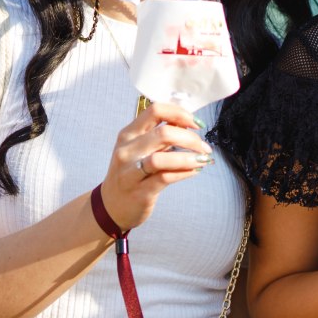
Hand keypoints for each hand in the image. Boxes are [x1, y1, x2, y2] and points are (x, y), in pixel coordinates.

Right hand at [100, 101, 213, 230]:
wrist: (112, 206)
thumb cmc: (132, 173)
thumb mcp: (139, 149)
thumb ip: (160, 136)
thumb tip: (189, 123)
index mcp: (128, 134)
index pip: (155, 111)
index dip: (180, 114)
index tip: (196, 123)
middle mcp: (127, 151)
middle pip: (164, 133)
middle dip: (191, 139)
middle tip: (204, 147)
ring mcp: (130, 173)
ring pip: (162, 158)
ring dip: (189, 157)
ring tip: (203, 159)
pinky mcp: (139, 192)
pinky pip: (165, 178)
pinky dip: (185, 172)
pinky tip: (194, 171)